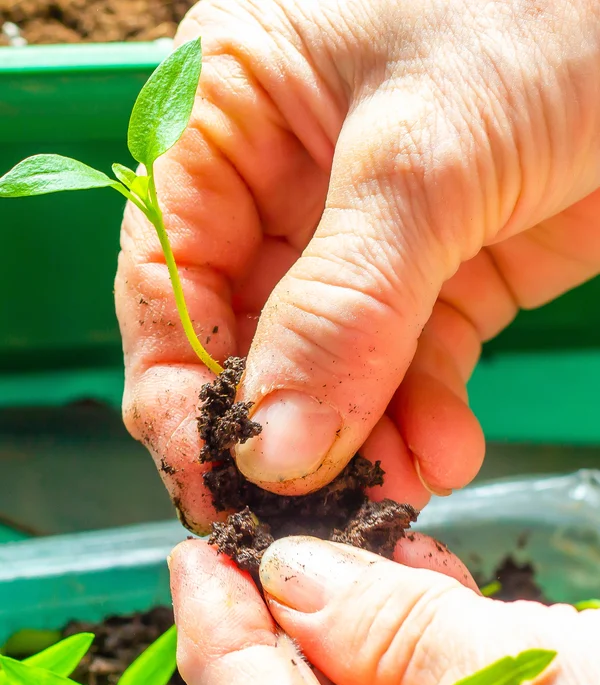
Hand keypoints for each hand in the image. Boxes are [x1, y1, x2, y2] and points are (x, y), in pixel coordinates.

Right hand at [117, 0, 599, 530]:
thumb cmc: (548, 4)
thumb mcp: (423, 152)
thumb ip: (342, 303)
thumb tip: (271, 444)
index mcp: (232, 119)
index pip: (167, 278)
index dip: (176, 387)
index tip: (207, 478)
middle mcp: (285, 189)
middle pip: (246, 342)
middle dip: (279, 431)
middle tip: (306, 510)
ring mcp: (368, 245)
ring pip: (332, 375)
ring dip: (361, 445)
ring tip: (395, 490)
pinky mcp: (444, 282)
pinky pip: (413, 373)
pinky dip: (423, 424)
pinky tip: (444, 453)